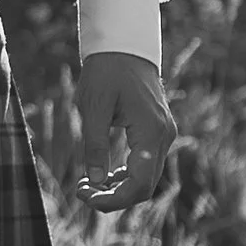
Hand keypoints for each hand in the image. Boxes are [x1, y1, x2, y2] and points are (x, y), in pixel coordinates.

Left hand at [71, 53, 173, 210]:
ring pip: (146, 177)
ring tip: (87, 185)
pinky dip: (125, 175)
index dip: (113, 199)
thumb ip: (95, 146)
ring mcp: (163, 134)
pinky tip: (102, 175)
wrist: (124, 46)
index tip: (85, 197)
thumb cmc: (106, 71)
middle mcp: (164, 136)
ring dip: (118, 188)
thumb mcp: (93, 107)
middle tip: (82, 192)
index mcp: (151, 132)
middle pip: (145, 186)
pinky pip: (145, 164)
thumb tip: (95, 181)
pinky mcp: (157, 131)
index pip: (139, 184)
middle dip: (113, 197)